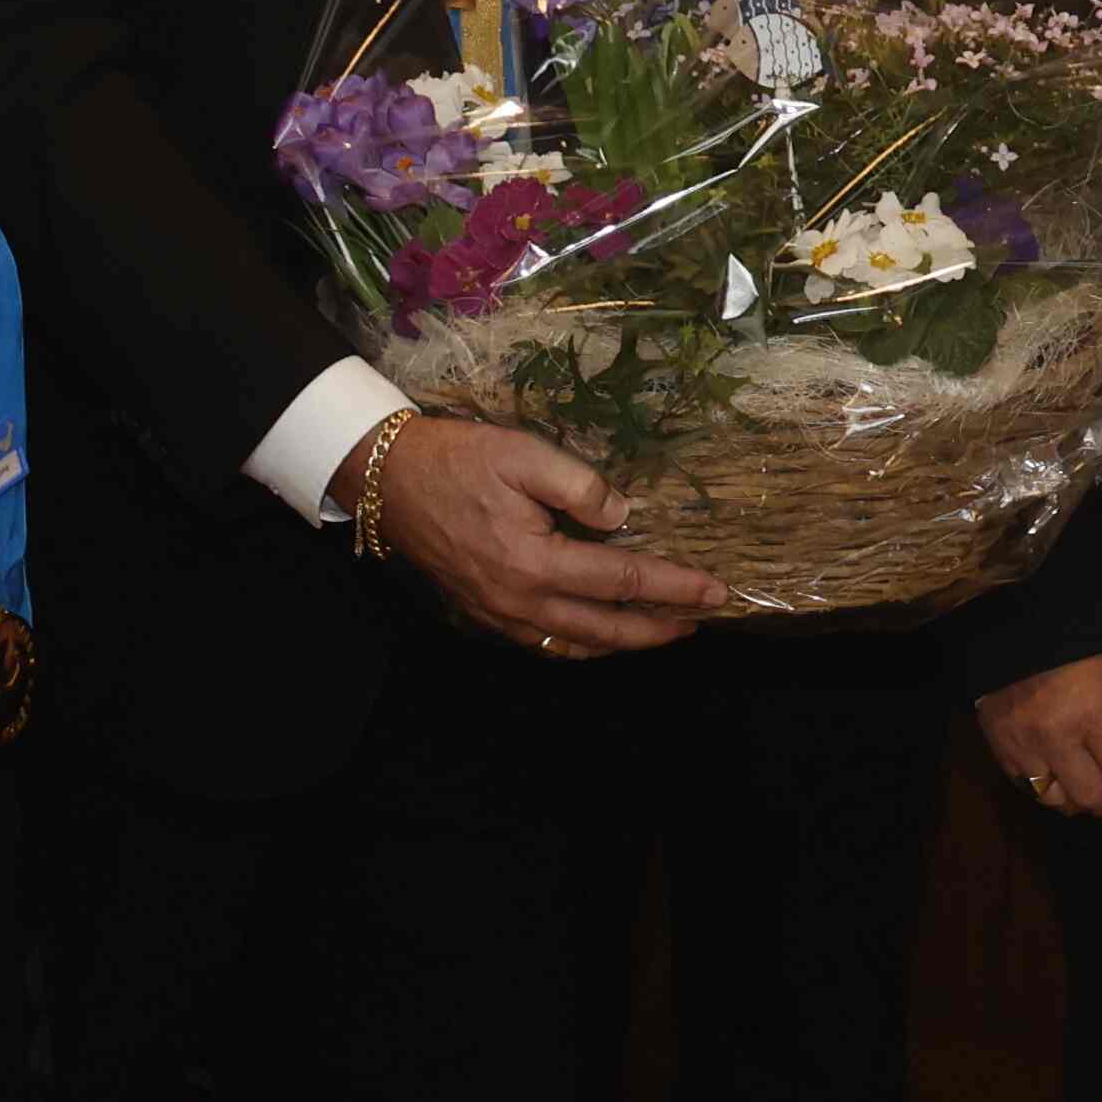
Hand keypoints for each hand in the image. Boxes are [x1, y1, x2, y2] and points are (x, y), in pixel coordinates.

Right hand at [378, 417, 717, 656]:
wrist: (387, 479)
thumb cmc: (457, 460)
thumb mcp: (523, 455)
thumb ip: (581, 487)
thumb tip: (623, 518)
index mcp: (535, 562)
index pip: (622, 580)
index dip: (673, 587)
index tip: (715, 592)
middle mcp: (519, 600)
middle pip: (604, 629)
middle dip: (657, 629)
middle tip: (699, 621)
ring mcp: (498, 613)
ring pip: (572, 646)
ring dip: (621, 643)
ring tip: (660, 630)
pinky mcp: (483, 612)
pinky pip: (542, 643)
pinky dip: (579, 644)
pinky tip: (599, 632)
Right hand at [980, 652, 1101, 834]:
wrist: (1010, 626)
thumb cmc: (1076, 642)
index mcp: (1094, 713)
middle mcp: (1057, 738)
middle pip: (1093, 797)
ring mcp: (1023, 746)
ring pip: (1057, 802)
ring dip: (1081, 803)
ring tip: (1095, 789)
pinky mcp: (998, 748)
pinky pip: (1027, 789)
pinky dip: (1050, 792)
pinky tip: (1062, 779)